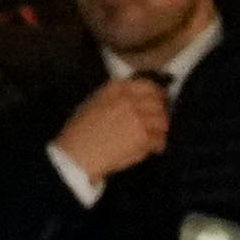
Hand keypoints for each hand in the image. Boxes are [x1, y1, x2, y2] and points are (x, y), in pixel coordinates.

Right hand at [61, 72, 176, 185]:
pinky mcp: (143, 137)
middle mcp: (129, 100)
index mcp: (116, 89)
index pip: (147, 85)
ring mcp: (138, 118)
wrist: (77, 154)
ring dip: (160, 129)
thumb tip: (136, 99)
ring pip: (162, 120)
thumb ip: (116, 97)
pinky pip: (160, 139)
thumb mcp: (94, 103)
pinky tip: (153, 148)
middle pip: (158, 102)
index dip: (156, 94)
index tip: (159, 100)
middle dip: (161, 112)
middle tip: (159, 121)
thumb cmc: (80, 132)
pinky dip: (158, 145)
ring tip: (155, 136)